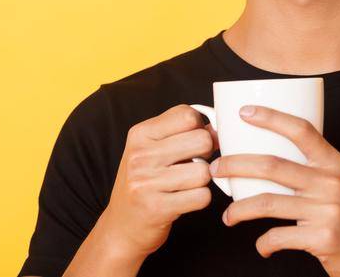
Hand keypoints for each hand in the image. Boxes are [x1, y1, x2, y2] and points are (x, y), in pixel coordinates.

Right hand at [95, 104, 219, 258]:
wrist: (122, 225)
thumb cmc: (143, 183)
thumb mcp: (150, 149)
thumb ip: (180, 134)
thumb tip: (217, 130)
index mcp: (140, 134)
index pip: (187, 115)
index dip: (199, 128)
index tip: (192, 142)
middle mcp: (140, 155)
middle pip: (201, 140)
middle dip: (205, 154)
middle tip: (193, 164)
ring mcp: (147, 182)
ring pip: (204, 171)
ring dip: (202, 181)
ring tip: (186, 184)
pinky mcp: (157, 207)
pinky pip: (202, 196)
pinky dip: (200, 199)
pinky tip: (185, 199)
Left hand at [209, 105, 339, 276]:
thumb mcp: (336, 184)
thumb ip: (310, 168)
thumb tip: (261, 152)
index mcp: (334, 164)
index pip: (302, 130)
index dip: (271, 117)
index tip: (244, 112)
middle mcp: (332, 183)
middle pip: (271, 166)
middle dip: (234, 165)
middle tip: (215, 169)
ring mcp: (328, 210)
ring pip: (267, 203)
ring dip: (239, 210)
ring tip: (228, 216)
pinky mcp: (322, 237)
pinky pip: (278, 236)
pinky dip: (263, 243)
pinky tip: (262, 246)